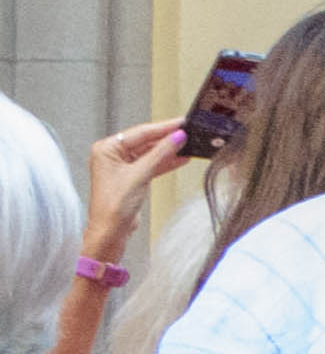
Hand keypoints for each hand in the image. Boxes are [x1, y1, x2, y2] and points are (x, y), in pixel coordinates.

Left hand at [75, 124, 186, 254]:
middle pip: (145, 141)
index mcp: (106, 149)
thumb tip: (177, 137)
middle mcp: (112, 155)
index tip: (182, 123)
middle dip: (168, 138)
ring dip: (169, 151)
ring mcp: (122, 166)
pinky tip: (181, 159)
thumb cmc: (113, 205)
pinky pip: (151, 164)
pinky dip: (165, 162)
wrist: (110, 231)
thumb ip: (160, 154)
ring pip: (150, 153)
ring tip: (189, 145)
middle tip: (189, 132)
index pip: (140, 133)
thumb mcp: (140, 175)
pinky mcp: (131, 177)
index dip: (163, 128)